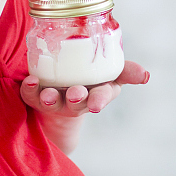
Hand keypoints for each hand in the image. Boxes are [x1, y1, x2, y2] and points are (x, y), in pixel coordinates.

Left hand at [19, 60, 149, 118]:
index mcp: (97, 92)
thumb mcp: (111, 74)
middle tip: (74, 94)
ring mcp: (55, 100)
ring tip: (48, 94)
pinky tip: (29, 81)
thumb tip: (146, 75)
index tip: (96, 105)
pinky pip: (30, 95)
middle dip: (76, 99)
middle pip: (77, 102)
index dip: (99, 100)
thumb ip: (127, 71)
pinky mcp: (36, 98)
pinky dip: (29, 90)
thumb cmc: (90, 77)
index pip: (102, 96)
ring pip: (53, 101)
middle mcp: (76, 99)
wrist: (62, 87)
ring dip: (50, 98)